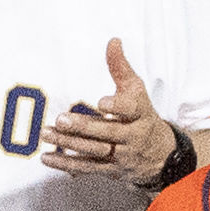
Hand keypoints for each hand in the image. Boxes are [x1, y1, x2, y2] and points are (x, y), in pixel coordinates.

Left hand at [41, 38, 172, 184]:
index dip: (117, 107)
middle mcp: (133, 136)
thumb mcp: (137, 91)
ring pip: (95, 150)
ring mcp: (122, 155)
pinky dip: (67, 165)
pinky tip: (47, 158)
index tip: (102, 103)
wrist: (161, 154)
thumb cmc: (142, 115)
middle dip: (84, 127)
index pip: (131, 109)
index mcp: (140, 113)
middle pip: (108, 133)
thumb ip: (121, 68)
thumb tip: (113, 41)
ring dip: (69, 144)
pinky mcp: (112, 169)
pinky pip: (88, 168)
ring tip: (47, 134)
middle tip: (61, 120)